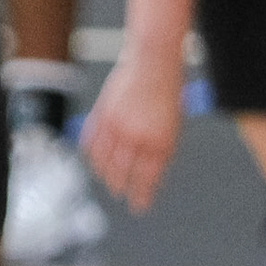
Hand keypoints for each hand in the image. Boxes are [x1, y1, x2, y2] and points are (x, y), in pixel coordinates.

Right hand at [81, 53, 182, 211]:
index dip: (142, 194)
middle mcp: (137, 137)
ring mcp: (117, 127)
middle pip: (123, 173)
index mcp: (160, 140)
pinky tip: (96, 161)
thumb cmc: (167, 89)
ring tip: (109, 180)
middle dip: (122, 186)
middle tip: (121, 192)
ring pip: (105, 163)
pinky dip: (93, 156)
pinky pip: (92, 145)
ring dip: (106, 174)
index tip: (139, 206)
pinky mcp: (103, 116)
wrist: (154, 58)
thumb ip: (161, 147)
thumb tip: (148, 172)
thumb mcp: (173, 122)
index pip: (147, 177)